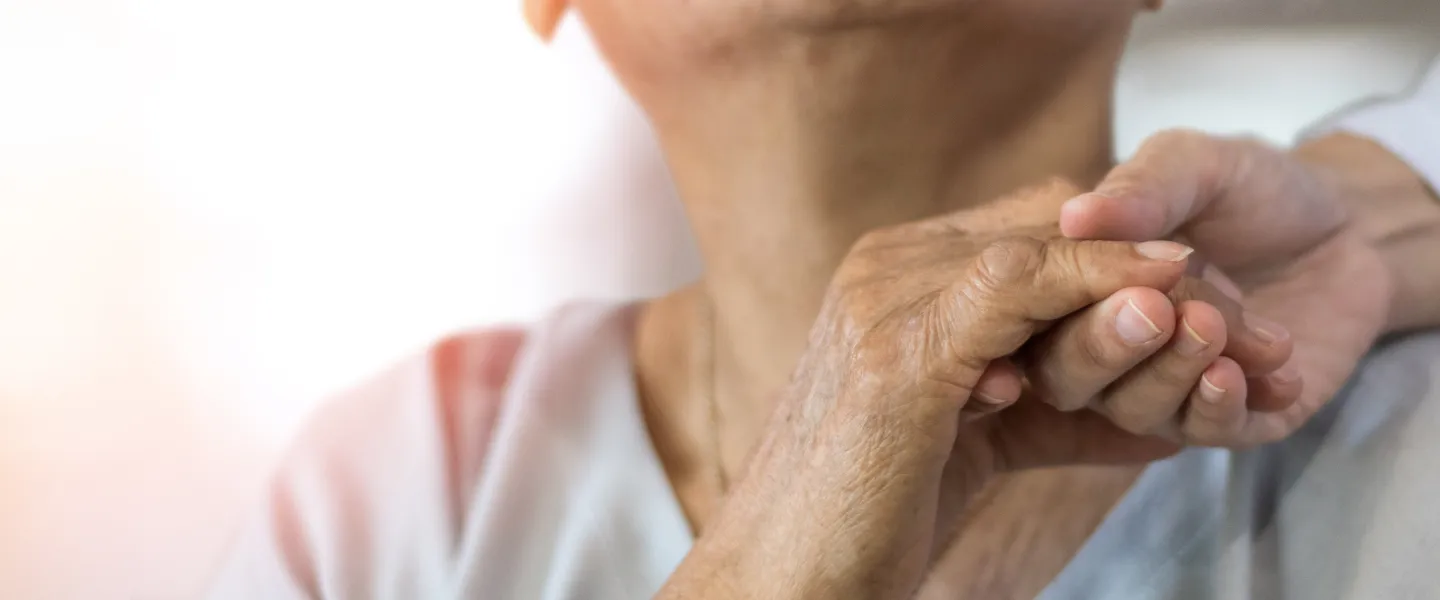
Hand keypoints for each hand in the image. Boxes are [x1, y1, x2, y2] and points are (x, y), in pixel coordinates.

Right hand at [659, 182, 1219, 599]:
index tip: (1201, 300)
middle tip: (1235, 308)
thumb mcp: (966, 444)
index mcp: (889, 277)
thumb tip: (1155, 414)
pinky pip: (1019, 288)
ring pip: (1040, 247)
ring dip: (1140, 276)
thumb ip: (1040, 407)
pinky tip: (1160, 320)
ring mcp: (882, 302)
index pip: (1026, 226)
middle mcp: (880, 270)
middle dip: (1146, 260)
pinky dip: (1097, 292)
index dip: (1118, 254)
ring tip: (1224, 316)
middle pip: (1043, 223)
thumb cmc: (868, 517)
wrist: (786, 579)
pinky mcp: (898, 351)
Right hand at [1060, 129, 1392, 446]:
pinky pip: (1207, 434)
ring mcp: (1167, 389)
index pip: (1043, 311)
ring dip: (1172, 375)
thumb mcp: (1199, 165)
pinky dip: (1222, 409)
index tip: (1117, 273)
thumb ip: (1144, 189)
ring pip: (1136, 411)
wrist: (1352, 229)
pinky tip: (1253, 373)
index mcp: (1082, 287)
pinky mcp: (1232, 419)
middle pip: (1069, 377)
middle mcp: (1110, 347)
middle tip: (1156, 312)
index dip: (1068, 299)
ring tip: (1216, 328)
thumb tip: (1076, 214)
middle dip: (1106, 349)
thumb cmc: (1256, 192)